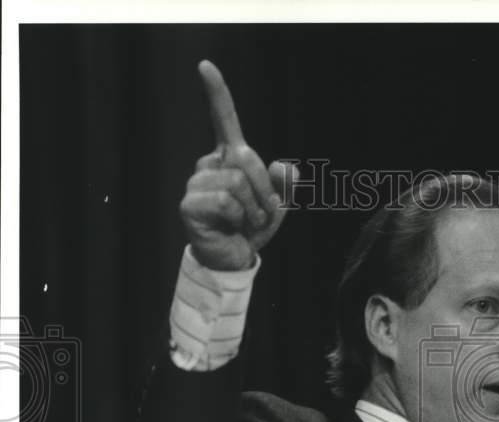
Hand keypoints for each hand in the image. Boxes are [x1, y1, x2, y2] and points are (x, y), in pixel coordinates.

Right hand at [179, 60, 296, 270]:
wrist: (234, 258)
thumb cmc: (253, 227)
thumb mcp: (279, 204)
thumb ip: (287, 185)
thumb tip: (287, 167)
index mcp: (230, 157)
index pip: (223, 119)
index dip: (216, 92)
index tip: (205, 65)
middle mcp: (210, 164)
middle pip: (247, 157)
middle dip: (265, 188)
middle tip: (261, 212)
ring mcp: (196, 182)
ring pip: (237, 182)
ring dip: (253, 207)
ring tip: (245, 221)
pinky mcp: (189, 203)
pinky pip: (225, 200)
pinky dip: (238, 216)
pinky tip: (230, 226)